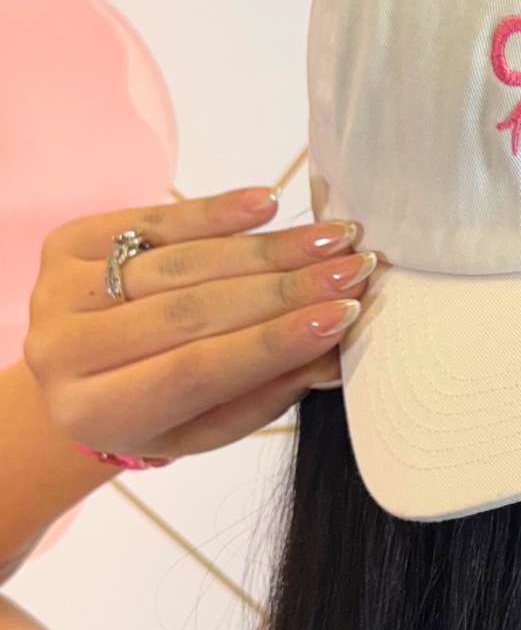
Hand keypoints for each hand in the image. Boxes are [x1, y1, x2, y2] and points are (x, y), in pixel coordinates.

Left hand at [21, 186, 375, 460]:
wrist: (78, 378)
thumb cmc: (157, 412)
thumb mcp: (209, 427)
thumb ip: (266, 393)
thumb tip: (334, 348)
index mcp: (98, 413)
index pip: (198, 369)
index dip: (275, 341)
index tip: (344, 315)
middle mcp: (64, 352)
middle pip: (193, 310)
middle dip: (287, 288)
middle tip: (353, 269)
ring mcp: (57, 291)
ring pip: (184, 263)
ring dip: (269, 248)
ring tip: (335, 238)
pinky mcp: (66, 244)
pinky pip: (155, 219)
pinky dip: (217, 210)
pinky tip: (269, 203)